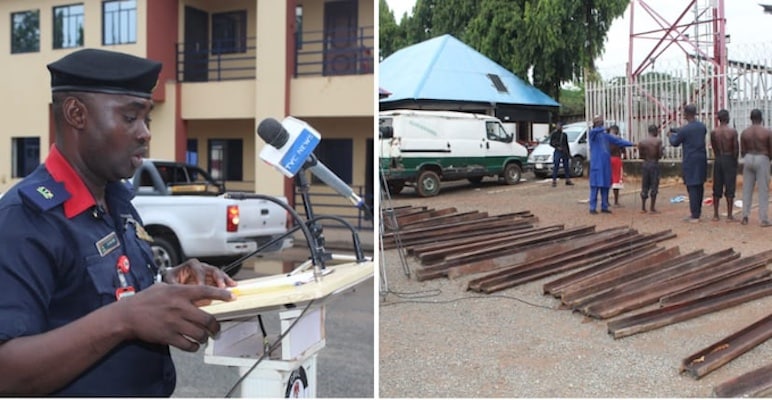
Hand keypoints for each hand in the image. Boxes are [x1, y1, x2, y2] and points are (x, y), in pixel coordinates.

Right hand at [115, 283, 234, 351]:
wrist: (126, 316)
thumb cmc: (144, 300)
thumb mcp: (162, 287)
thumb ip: (179, 288)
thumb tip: (194, 289)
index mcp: (179, 293)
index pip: (206, 291)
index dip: (221, 294)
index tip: (232, 297)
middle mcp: (179, 307)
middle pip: (207, 319)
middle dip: (215, 326)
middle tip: (217, 329)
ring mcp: (174, 323)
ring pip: (200, 334)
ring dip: (205, 338)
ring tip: (204, 337)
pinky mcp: (168, 336)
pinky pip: (188, 345)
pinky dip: (194, 347)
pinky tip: (193, 345)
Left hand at [165, 258, 237, 296]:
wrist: (175, 281)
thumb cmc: (173, 279)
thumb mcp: (170, 281)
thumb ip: (175, 286)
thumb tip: (180, 291)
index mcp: (191, 265)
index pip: (198, 270)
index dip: (201, 279)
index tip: (202, 287)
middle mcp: (201, 267)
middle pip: (212, 269)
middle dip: (217, 279)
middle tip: (220, 287)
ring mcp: (208, 272)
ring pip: (218, 273)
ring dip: (225, 280)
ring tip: (230, 285)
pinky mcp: (212, 279)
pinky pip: (221, 279)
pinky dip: (227, 282)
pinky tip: (233, 285)